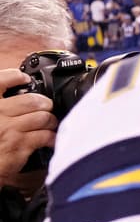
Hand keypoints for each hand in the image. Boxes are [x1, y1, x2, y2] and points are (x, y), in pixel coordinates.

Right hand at [0, 69, 55, 188]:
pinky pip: (45, 135)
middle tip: (45, 107)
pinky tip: (49, 139)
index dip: (14, 76)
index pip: (0, 80)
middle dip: (44, 104)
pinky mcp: (18, 145)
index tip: (23, 78)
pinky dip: (51, 137)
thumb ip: (2, 103)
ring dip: (50, 121)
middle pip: (32, 100)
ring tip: (48, 124)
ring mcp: (7, 129)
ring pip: (43, 117)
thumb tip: (18, 85)